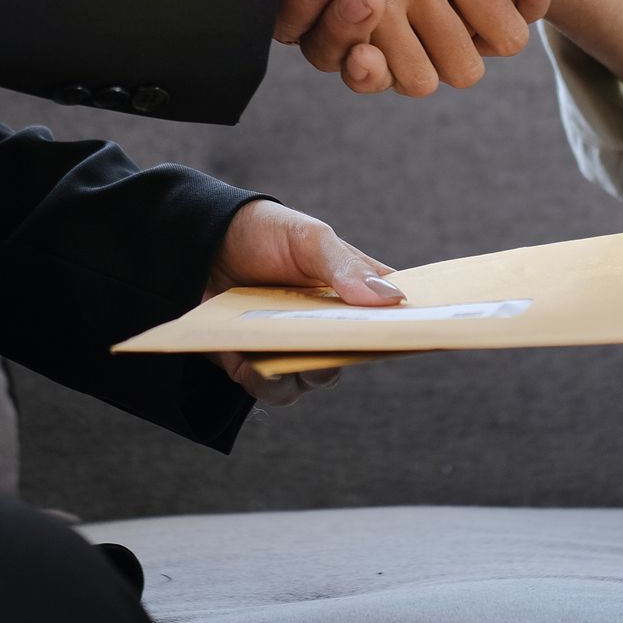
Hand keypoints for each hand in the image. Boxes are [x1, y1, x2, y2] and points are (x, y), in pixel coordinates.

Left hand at [205, 198, 402, 405]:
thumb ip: (346, 268)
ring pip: (315, 378)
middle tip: (342, 343)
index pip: (391, 316)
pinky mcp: (257, 364)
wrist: (205, 242)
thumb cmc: (268, 234)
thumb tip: (392, 298)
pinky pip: (273, 388)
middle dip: (349, 352)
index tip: (418, 332)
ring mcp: (295, 348)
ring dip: (308, 371)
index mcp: (353, 294)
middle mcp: (328, 327)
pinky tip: (255, 363)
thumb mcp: (310, 239)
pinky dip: (266, 381)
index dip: (406, 328)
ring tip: (294, 354)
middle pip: (355, 354)